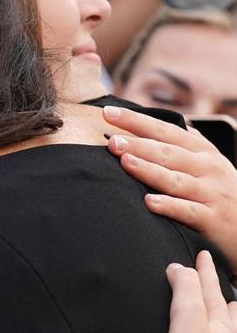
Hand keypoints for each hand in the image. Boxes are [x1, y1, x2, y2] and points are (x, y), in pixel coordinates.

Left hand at [104, 105, 236, 274]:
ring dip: (149, 170)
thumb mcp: (210, 163)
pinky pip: (188, 211)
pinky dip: (169, 206)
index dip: (138, 121)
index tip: (109, 113)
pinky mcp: (212, 219)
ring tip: (125, 162)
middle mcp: (207, 167)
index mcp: (202, 150)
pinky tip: (149, 202)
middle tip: (111, 140)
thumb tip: (166, 122)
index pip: (165, 130)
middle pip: (167, 153)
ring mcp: (210, 193)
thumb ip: (188, 144)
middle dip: (138, 144)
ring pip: (176, 179)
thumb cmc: (223, 191)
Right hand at [165, 251, 236, 332]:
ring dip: (230, 322)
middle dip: (222, 297)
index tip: (202, 257)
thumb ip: (184, 289)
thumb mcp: (186, 318)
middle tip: (221, 287)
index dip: (203, 272)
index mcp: (219, 324)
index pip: (210, 290)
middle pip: (228, 312)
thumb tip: (179, 268)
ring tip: (230, 315)